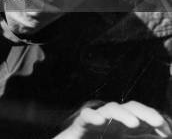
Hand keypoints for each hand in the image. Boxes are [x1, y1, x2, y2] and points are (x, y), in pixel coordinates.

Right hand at [55, 101, 171, 138]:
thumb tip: (163, 137)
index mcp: (125, 126)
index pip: (142, 115)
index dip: (154, 118)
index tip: (168, 131)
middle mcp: (112, 121)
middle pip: (130, 107)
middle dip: (145, 112)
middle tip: (159, 122)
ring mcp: (96, 121)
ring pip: (110, 108)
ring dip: (123, 113)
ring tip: (134, 123)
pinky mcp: (80, 125)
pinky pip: (85, 116)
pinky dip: (92, 116)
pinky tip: (100, 121)